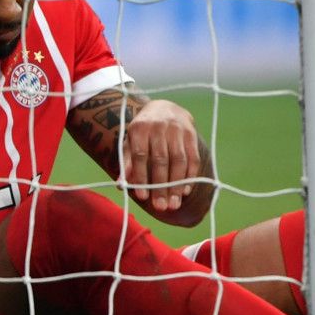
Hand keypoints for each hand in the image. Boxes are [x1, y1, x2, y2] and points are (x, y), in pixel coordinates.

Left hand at [121, 98, 201, 216]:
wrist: (164, 108)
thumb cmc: (143, 131)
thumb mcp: (131, 141)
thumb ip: (127, 161)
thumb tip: (121, 185)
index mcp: (140, 128)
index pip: (140, 155)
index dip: (141, 177)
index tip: (141, 197)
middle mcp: (159, 127)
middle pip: (160, 160)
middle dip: (160, 186)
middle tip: (160, 207)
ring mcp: (177, 129)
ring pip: (179, 160)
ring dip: (177, 185)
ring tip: (173, 204)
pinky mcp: (191, 134)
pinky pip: (193, 158)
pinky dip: (190, 176)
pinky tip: (185, 191)